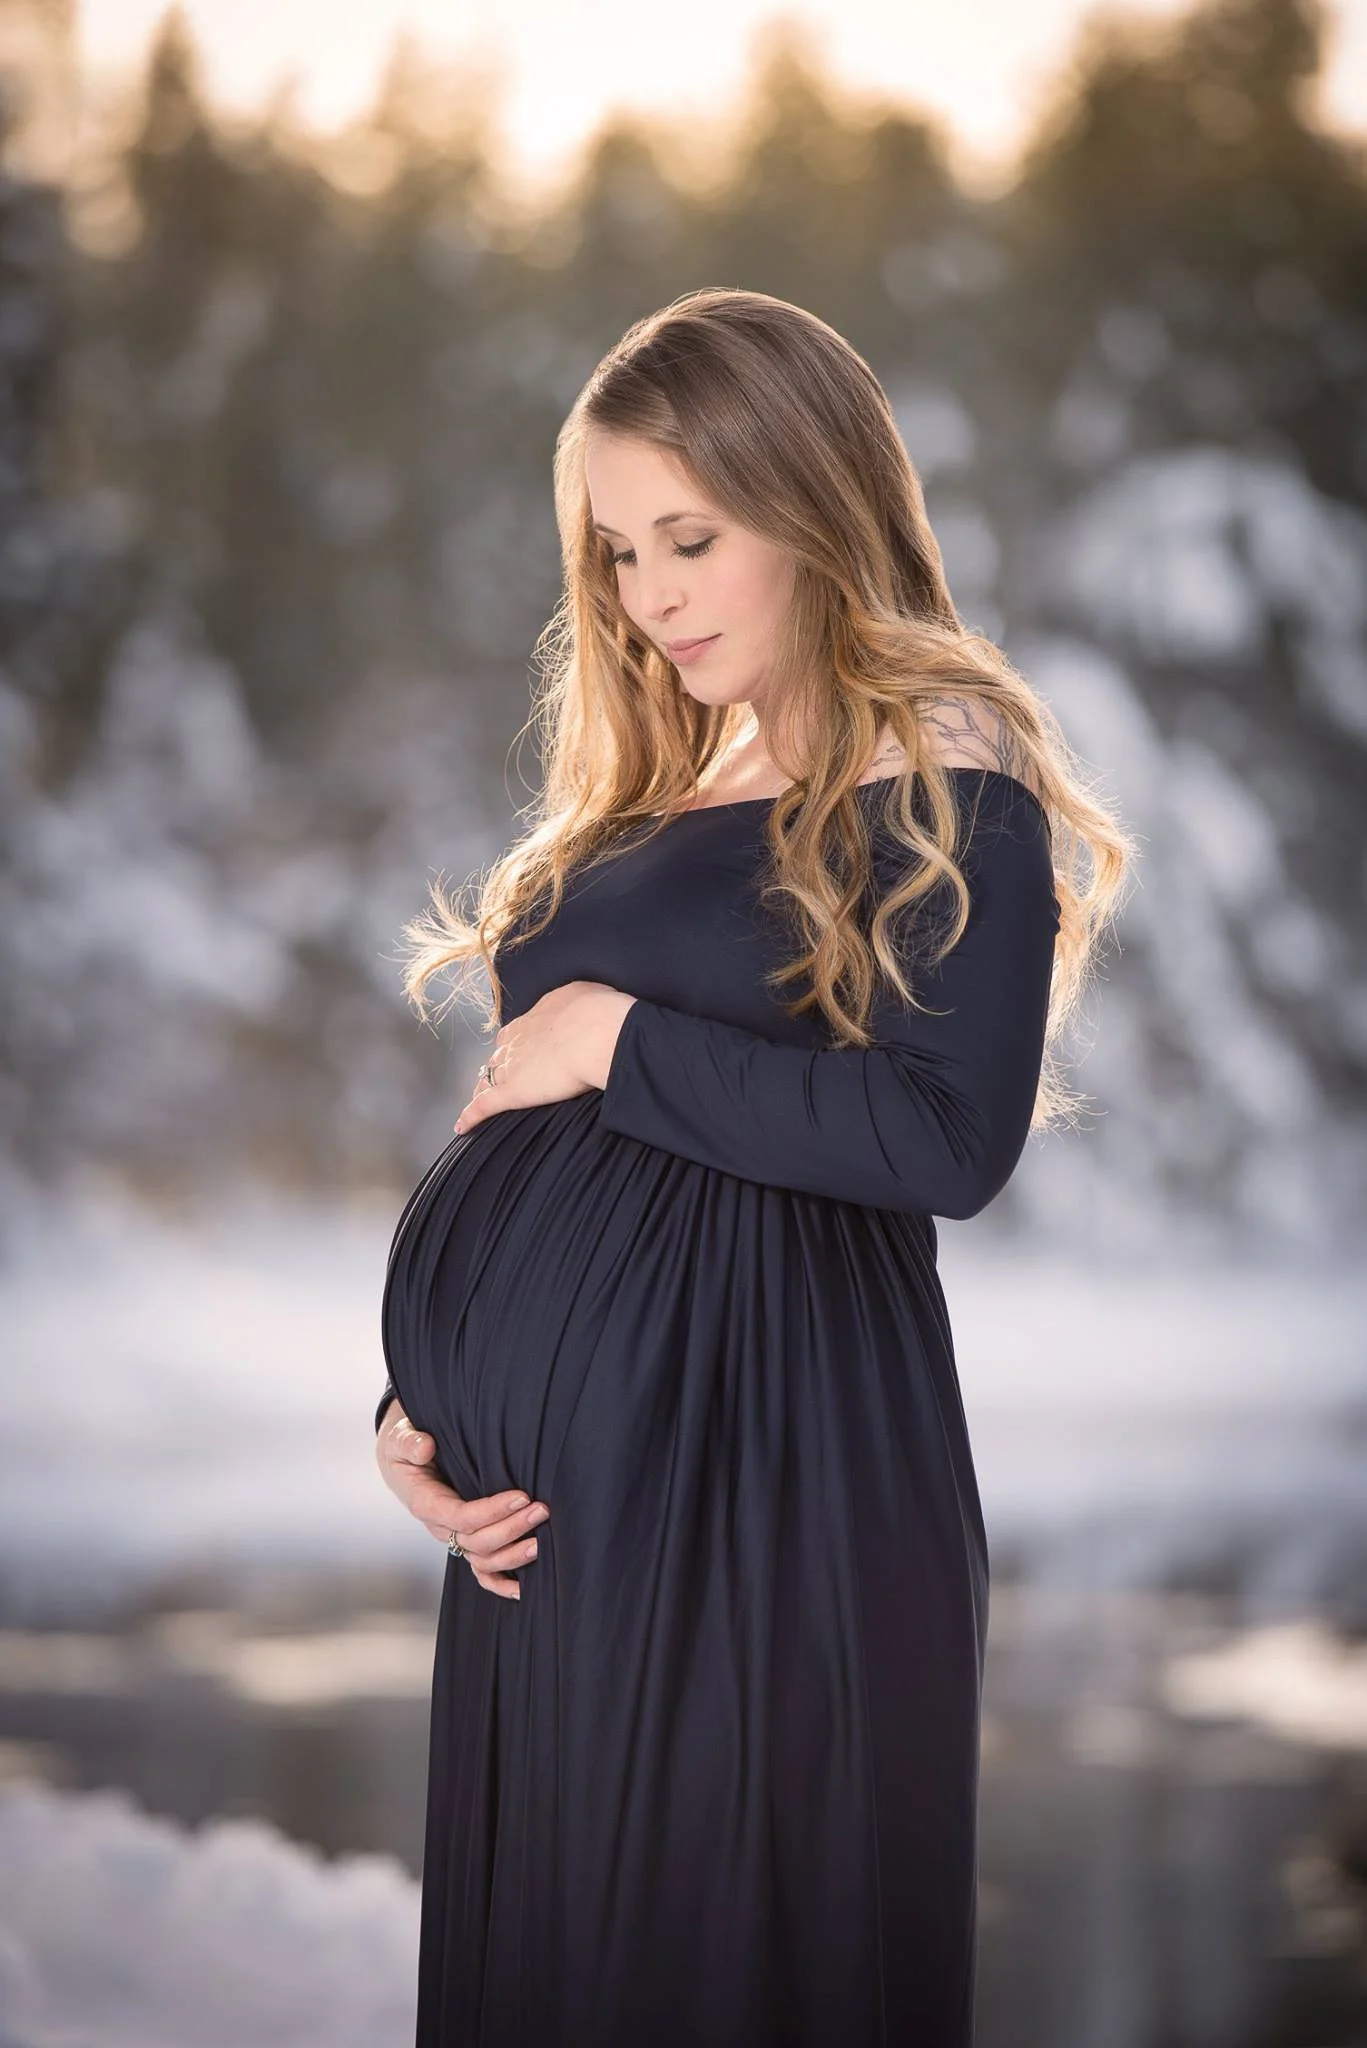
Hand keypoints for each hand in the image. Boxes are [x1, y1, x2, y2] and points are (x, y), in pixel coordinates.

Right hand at [375, 1399, 549, 1601]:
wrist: (403, 1460)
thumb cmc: (404, 1447)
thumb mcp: (399, 1438)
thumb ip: (409, 1442)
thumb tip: (424, 1448)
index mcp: (425, 1503)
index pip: (461, 1517)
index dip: (492, 1511)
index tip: (522, 1497)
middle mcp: (440, 1527)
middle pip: (477, 1541)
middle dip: (512, 1529)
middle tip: (542, 1510)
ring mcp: (453, 1537)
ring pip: (483, 1559)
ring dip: (513, 1555)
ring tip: (543, 1540)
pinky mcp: (464, 1539)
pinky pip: (481, 1571)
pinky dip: (501, 1583)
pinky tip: (523, 1589)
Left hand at [454, 981, 636, 1134]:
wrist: (596, 1033)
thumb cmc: (598, 1013)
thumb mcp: (586, 995)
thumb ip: (577, 1002)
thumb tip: (582, 1006)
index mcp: (534, 1018)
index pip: (515, 1034)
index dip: (515, 1045)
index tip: (520, 1051)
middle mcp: (516, 1040)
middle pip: (498, 1056)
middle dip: (498, 1065)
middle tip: (501, 1076)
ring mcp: (510, 1066)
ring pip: (488, 1079)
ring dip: (484, 1088)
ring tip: (480, 1099)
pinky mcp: (511, 1092)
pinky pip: (484, 1106)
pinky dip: (471, 1116)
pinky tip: (463, 1126)